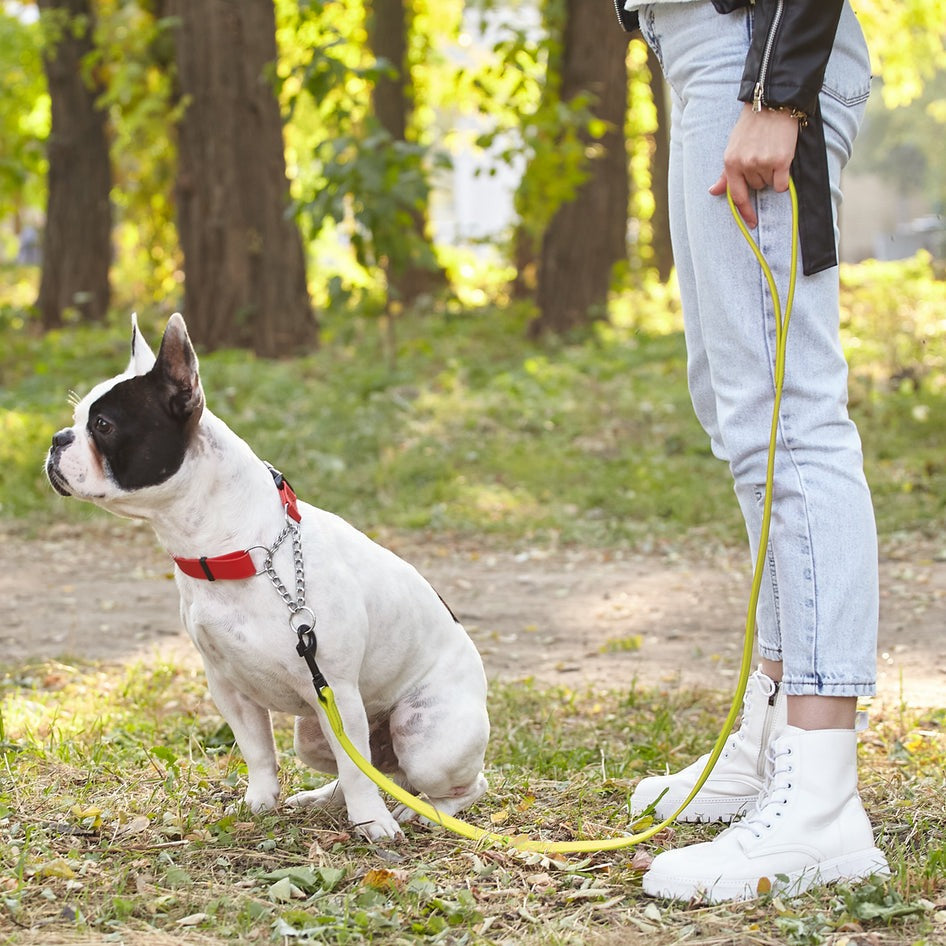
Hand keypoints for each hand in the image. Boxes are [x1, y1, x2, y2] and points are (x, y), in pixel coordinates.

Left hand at [709, 103, 798, 227]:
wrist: (772, 104)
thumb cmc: (752, 128)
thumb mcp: (733, 148)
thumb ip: (726, 174)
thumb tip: (713, 192)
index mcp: (730, 163)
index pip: (736, 195)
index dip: (744, 212)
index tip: (751, 224)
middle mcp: (745, 165)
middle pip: (756, 187)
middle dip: (760, 176)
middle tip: (762, 155)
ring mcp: (762, 163)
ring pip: (769, 184)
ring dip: (772, 173)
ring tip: (770, 152)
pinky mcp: (780, 160)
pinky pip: (782, 183)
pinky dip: (783, 177)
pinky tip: (782, 160)